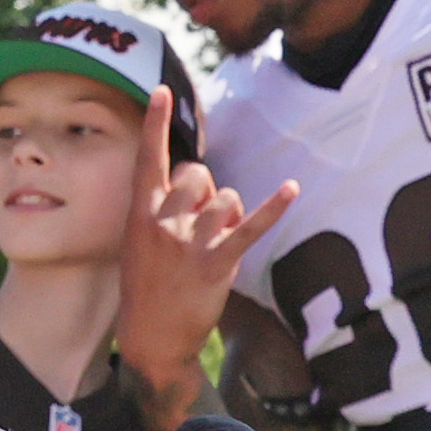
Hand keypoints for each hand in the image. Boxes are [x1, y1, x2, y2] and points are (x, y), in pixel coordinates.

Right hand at [117, 84, 291, 387]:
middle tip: (198, 223)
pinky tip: (291, 188)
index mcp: (140, 214)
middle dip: (206, 190)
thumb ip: (163, 208)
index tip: (161, 92)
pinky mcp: (216, 263)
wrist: (151, 338)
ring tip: (217, 240)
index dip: (155, 124)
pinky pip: (249, 228)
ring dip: (229, 213)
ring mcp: (190, 243)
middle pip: (199, 174)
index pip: (148, 160)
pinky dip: (273, 208)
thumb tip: (196, 179)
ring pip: (226, 197)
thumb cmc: (146, 287)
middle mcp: (163, 222)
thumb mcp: (139, 242)